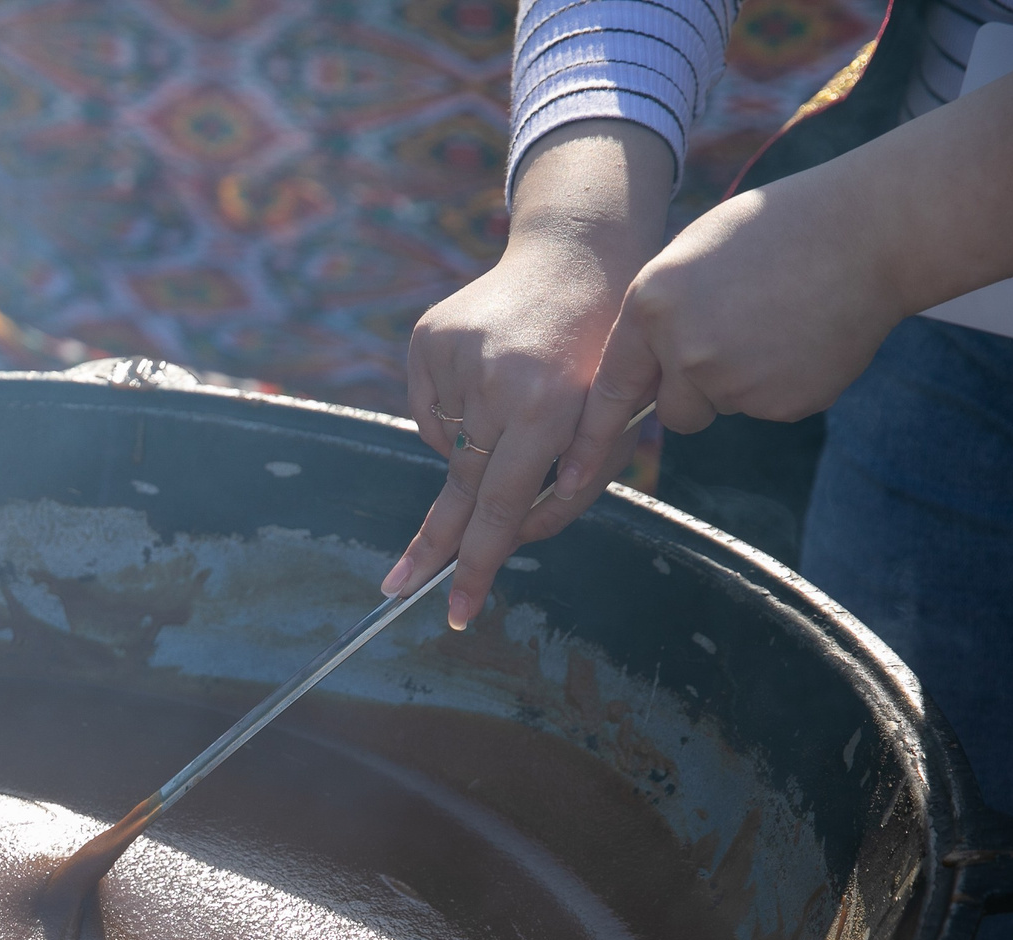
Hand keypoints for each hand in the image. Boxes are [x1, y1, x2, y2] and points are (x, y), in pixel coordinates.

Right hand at [385, 120, 674, 627]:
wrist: (578, 256)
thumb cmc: (607, 352)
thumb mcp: (615, 423)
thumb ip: (569, 488)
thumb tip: (508, 539)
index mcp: (547, 404)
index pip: (500, 505)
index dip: (475, 563)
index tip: (452, 609)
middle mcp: (493, 382)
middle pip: (458, 486)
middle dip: (434, 543)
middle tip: (397, 590)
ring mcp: (453, 357)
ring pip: (449, 446)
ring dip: (477, 449)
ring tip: (519, 401)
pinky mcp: (427, 340)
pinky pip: (432, 411)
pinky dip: (457, 413)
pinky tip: (490, 380)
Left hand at [556, 182, 905, 486]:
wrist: (869, 231)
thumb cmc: (778, 231)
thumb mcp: (693, 256)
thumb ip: (660, 317)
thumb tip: (643, 373)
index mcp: (653, 306)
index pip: (611, 388)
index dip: (589, 438)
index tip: (564, 481)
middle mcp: (685, 351)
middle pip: (673, 411)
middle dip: (696, 391)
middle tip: (740, 334)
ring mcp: (735, 381)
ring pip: (723, 407)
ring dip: (742, 382)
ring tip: (778, 322)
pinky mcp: (782, 403)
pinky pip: (768, 407)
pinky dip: (784, 382)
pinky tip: (807, 335)